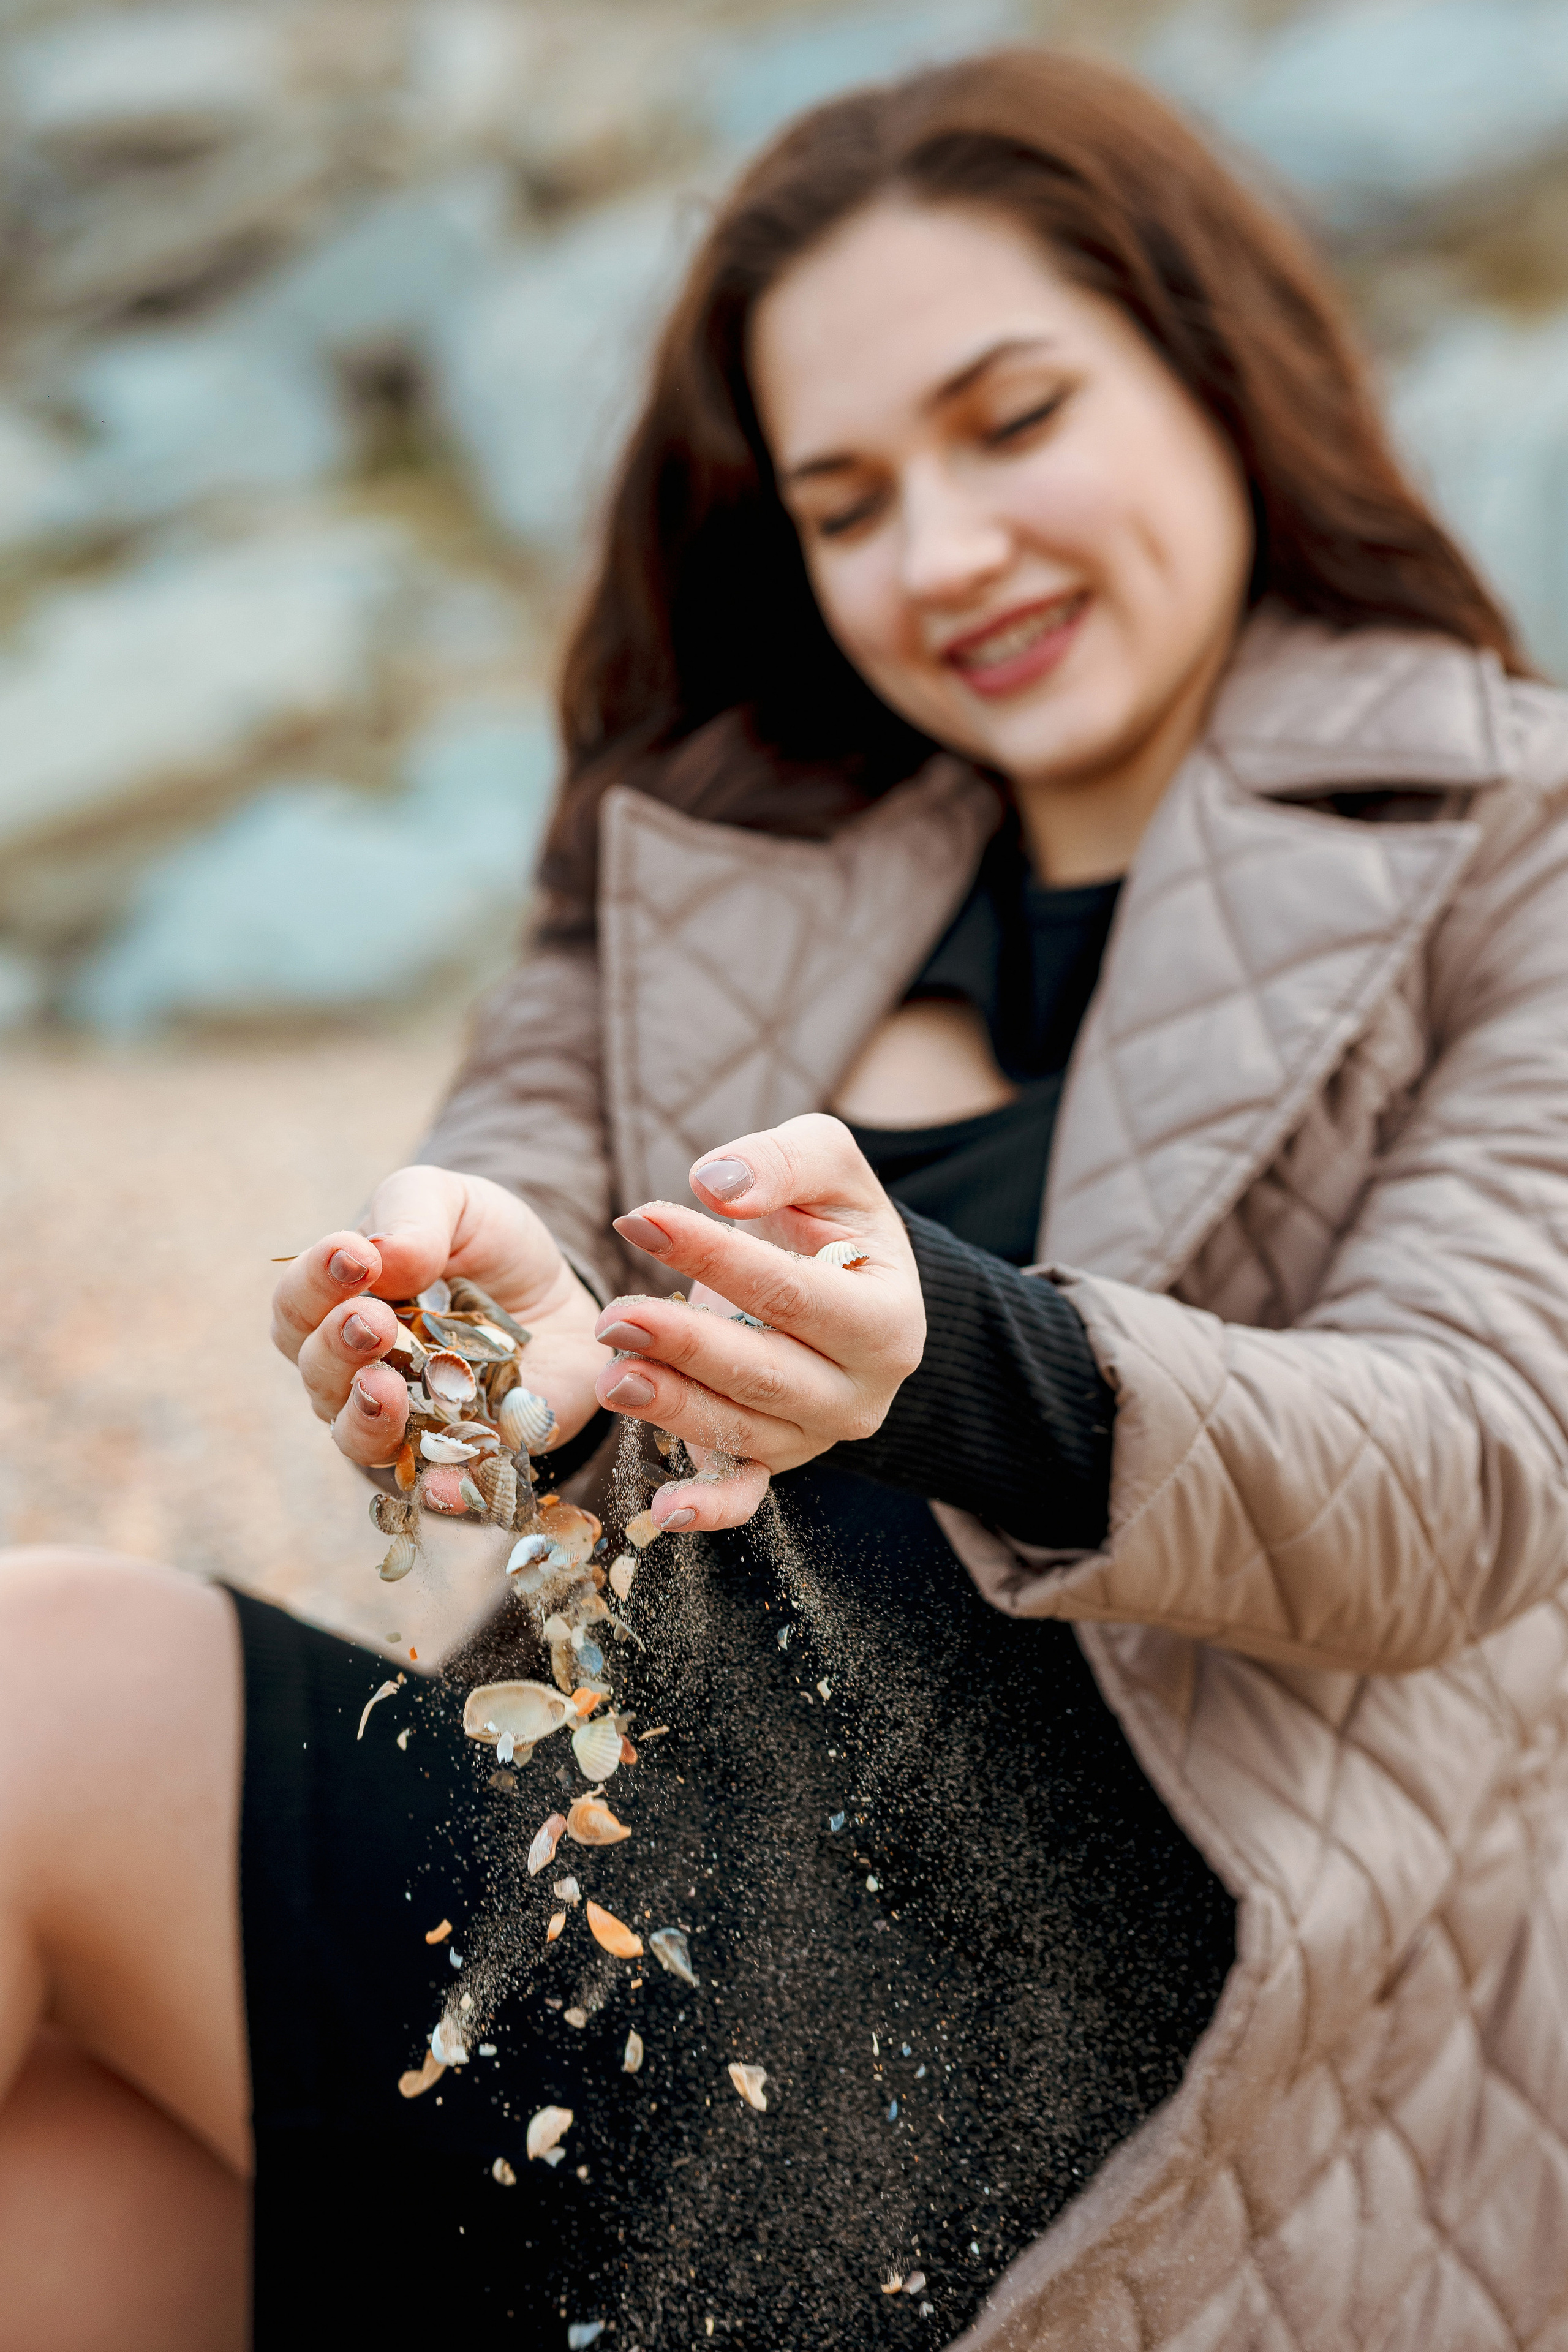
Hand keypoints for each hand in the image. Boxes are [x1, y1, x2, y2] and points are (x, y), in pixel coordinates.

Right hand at [271, 1164, 607, 1484]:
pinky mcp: (460, 1457)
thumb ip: (413, 1216)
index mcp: (340, 1303)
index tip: (353, 1256)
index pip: (299, 1302)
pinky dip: (439, 1487)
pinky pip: (437, 1484)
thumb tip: (378, 1254)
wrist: (562, 1299)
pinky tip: (447, 1482)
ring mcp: (403, 1420)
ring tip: (386, 1388)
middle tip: (372, 1320)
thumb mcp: (455, 1205)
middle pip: (315, 1369)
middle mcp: (354, 1370)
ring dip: (365, 1414)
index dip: (315, 1281)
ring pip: (355, 1433)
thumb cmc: (488, 1246)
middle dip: (337, 1345)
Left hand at [591, 1113, 924, 1531]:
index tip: (641, 1220)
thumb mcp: (825, 1161)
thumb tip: (715, 1185)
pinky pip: (745, 1492)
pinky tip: (664, 1512)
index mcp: (889, 1318)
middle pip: (765, 1372)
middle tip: (612, 1316)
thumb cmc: (826, 1215)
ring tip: (610, 1373)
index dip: (715, 1257)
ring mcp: (817, 1433)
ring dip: (671, 1406)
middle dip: (684, 1344)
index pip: (792, 1292)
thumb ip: (780, 1161)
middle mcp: (861, 1391)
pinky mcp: (775, 1457)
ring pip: (741, 1428)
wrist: (839, 1275)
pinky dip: (708, 1508)